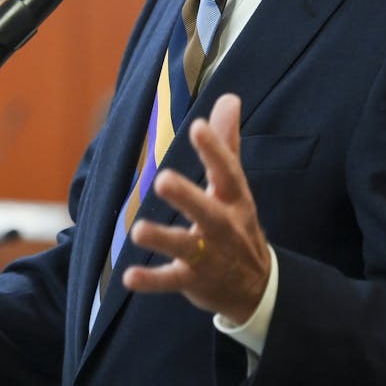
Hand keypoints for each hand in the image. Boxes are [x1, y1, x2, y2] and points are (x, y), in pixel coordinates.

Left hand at [122, 93, 271, 324]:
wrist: (256, 288)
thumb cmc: (237, 226)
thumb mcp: (235, 188)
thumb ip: (227, 144)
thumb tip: (229, 98)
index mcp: (234, 201)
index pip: (228, 173)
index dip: (215, 150)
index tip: (198, 126)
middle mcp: (223, 228)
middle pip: (207, 212)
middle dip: (187, 197)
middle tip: (162, 179)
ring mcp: (208, 257)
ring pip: (186, 248)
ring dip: (163, 239)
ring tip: (138, 230)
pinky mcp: (193, 281)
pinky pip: (171, 281)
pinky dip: (151, 281)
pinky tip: (129, 277)